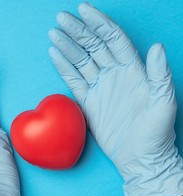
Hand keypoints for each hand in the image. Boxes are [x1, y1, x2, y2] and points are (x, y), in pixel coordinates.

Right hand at [48, 3, 182, 195]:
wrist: (140, 158)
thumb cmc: (157, 132)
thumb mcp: (164, 103)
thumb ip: (159, 74)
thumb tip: (157, 47)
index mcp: (134, 70)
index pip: (113, 39)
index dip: (99, 23)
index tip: (83, 10)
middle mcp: (115, 74)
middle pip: (93, 46)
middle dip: (77, 31)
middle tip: (60, 18)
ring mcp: (100, 87)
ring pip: (81, 61)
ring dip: (67, 46)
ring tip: (53, 34)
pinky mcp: (88, 102)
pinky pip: (73, 81)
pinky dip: (63, 68)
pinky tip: (54, 54)